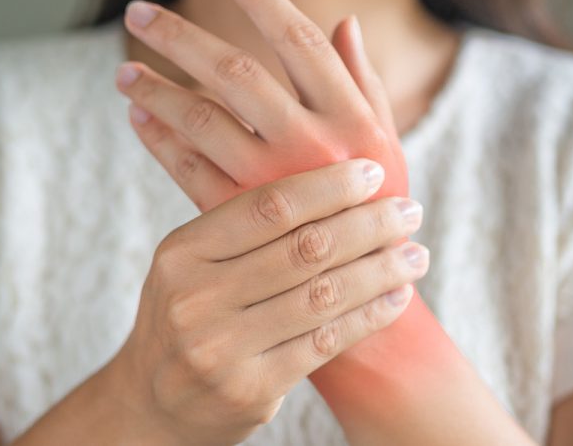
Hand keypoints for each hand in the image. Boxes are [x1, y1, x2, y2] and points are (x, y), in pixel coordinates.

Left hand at [117, 0, 407, 211]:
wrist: (364, 289)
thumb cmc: (380, 206)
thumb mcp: (386, 142)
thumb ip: (365, 82)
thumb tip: (345, 21)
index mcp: (350, 116)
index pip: (299, 39)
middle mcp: (310, 142)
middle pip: (235, 73)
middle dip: (181, 37)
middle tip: (139, 11)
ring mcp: (272, 182)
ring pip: (201, 120)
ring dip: (156, 90)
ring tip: (124, 71)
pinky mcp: (242, 216)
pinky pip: (189, 171)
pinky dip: (159, 142)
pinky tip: (138, 120)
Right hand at [117, 160, 425, 444]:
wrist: (155, 403)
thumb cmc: (188, 314)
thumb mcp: (191, 262)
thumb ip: (241, 225)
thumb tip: (323, 170)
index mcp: (182, 252)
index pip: (269, 206)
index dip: (328, 185)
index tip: (372, 172)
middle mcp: (197, 298)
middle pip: (304, 247)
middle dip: (369, 224)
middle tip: (409, 210)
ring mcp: (221, 349)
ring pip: (323, 295)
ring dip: (381, 270)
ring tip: (417, 253)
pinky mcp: (251, 390)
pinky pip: (326, 342)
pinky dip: (370, 315)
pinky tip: (397, 296)